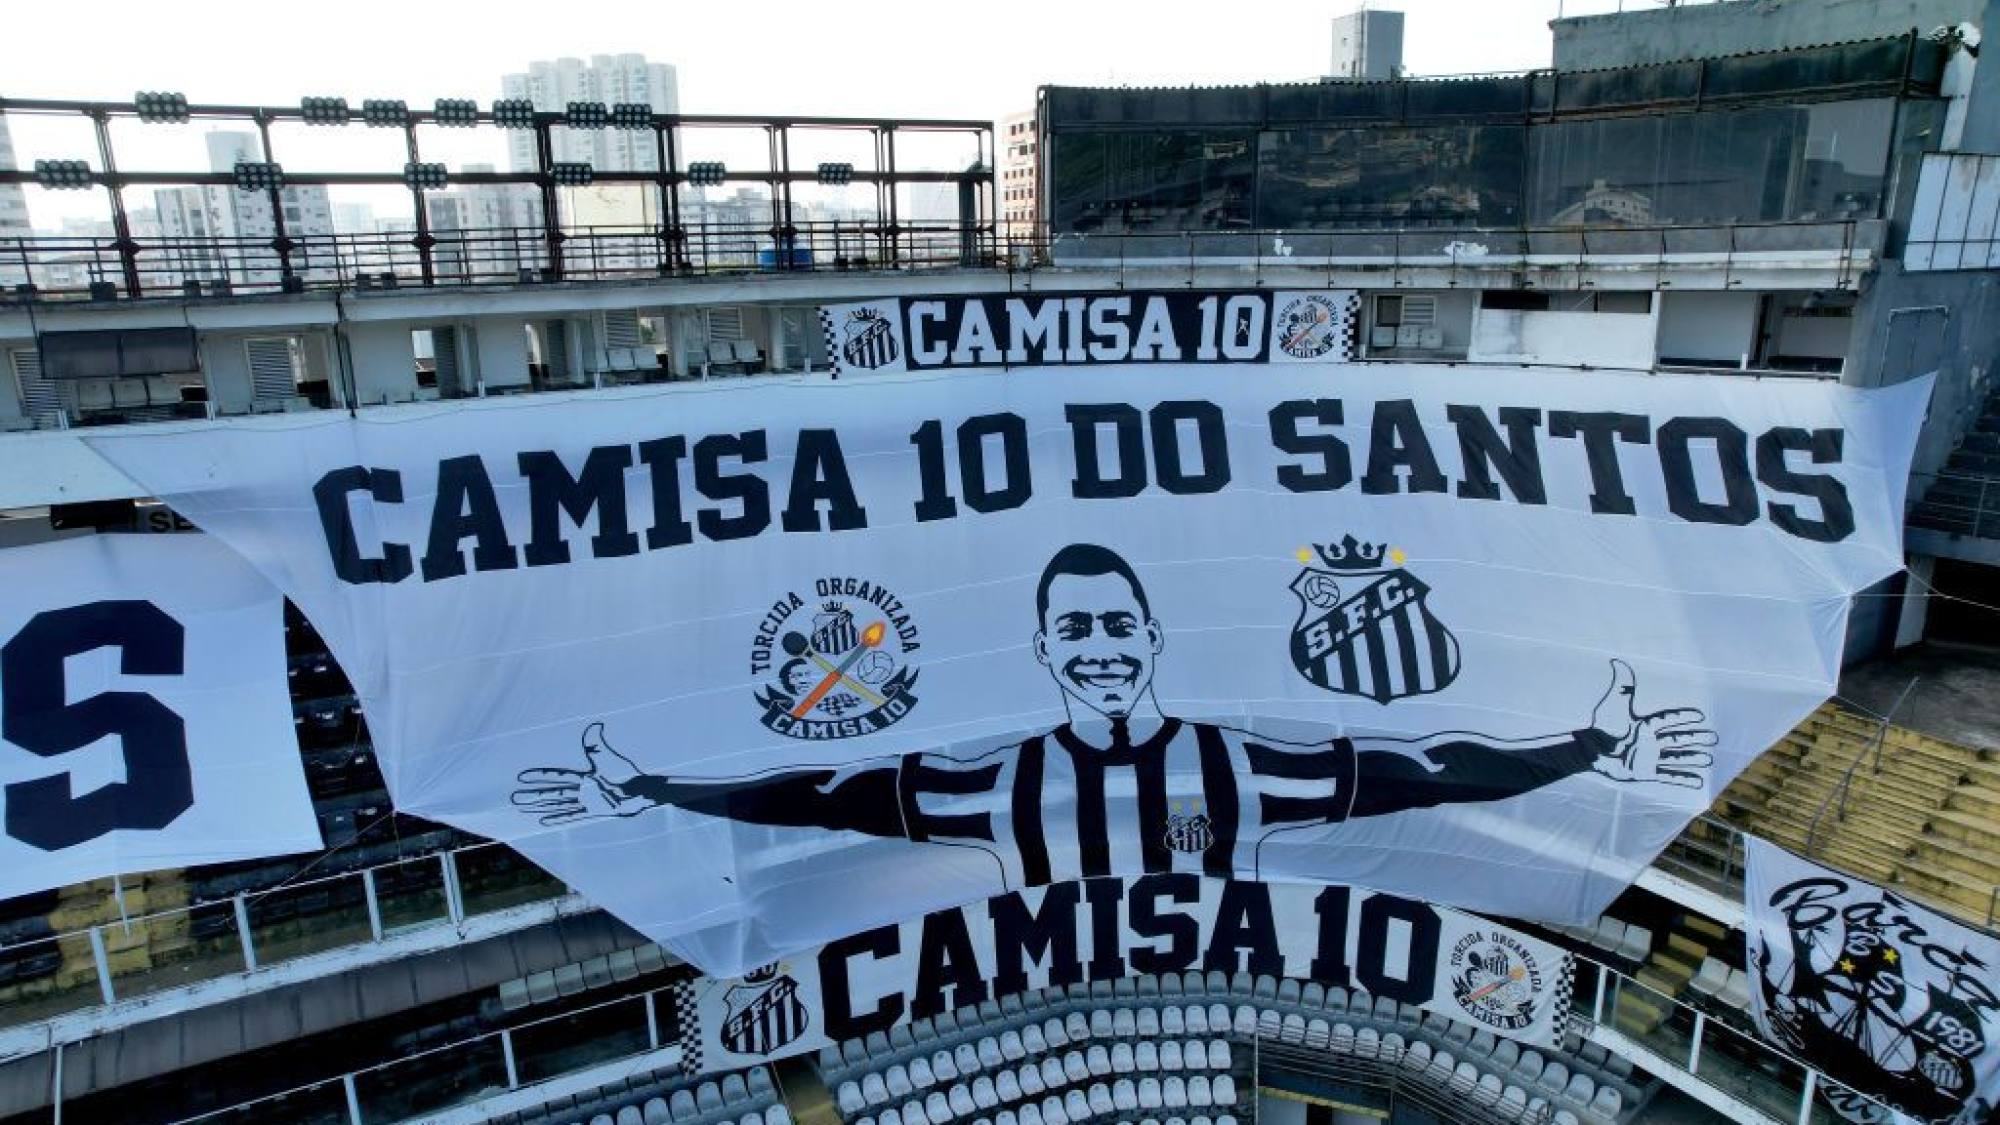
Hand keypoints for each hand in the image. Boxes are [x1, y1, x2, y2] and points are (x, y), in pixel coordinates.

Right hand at [512, 722, 659, 825]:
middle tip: (514, 796)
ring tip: (524, 808)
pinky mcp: (594, 811)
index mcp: (584, 777)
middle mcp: (582, 790)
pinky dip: (558, 819)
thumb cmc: (627, 775)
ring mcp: (587, 802)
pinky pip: (573, 816)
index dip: (540, 775)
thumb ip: (598, 746)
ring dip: (542, 807)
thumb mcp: (610, 760)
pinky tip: (544, 821)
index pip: (558, 776)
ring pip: (559, 805)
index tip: (522, 776)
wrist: (641, 793)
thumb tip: (595, 725)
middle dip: (534, 794)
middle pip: (553, 792)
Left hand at [1587, 659, 1714, 787]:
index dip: (1683, 717)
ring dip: (1693, 758)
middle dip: (1695, 738)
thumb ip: (1621, 687)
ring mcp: (1648, 758)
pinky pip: (1669, 776)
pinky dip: (1684, 779)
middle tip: (1714, 738)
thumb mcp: (1614, 706)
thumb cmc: (1603, 728)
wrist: (1592, 752)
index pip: (1668, 719)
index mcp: (1645, 725)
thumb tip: (1617, 662)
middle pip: (1678, 739)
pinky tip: (1698, 781)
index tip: (1700, 715)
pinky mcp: (1645, 773)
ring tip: (1709, 759)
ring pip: (1677, 758)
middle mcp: (1650, 741)